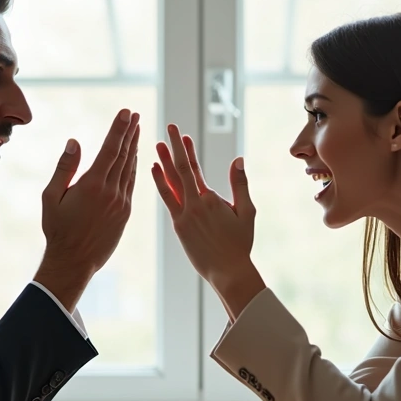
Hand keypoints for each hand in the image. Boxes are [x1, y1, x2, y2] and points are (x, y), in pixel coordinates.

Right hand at [36, 109, 139, 311]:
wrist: (74, 261)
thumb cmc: (58, 229)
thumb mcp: (52, 197)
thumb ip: (65, 168)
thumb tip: (75, 142)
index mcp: (92, 185)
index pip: (110, 149)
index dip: (119, 129)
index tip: (126, 113)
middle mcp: (111, 191)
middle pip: (124, 155)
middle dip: (130, 132)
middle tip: (135, 115)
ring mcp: (121, 202)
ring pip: (130, 168)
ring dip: (134, 147)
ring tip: (137, 130)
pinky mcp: (125, 213)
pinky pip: (131, 184)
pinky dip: (133, 168)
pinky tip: (134, 158)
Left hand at [152, 124, 264, 317]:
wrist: (227, 271)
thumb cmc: (240, 243)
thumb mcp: (247, 212)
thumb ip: (240, 184)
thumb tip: (238, 159)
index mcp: (210, 199)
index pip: (195, 168)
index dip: (187, 150)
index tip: (183, 134)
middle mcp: (194, 205)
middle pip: (180, 170)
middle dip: (173, 148)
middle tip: (168, 128)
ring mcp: (183, 216)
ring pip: (170, 184)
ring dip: (162, 163)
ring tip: (156, 146)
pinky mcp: (178, 227)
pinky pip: (167, 200)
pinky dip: (160, 184)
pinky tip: (154, 172)